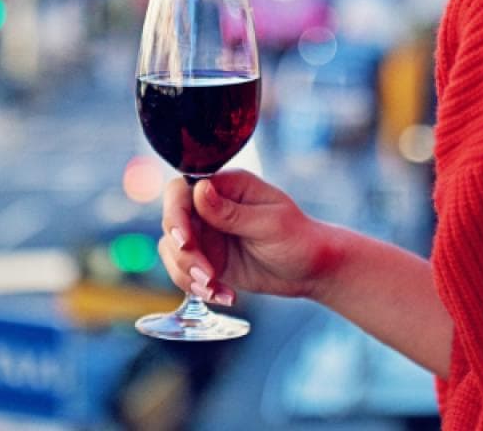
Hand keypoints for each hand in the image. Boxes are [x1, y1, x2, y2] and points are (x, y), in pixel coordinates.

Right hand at [157, 169, 338, 306]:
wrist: (310, 269)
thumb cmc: (298, 238)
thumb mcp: (270, 224)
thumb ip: (232, 212)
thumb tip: (199, 190)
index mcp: (226, 186)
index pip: (181, 191)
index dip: (175, 214)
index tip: (186, 242)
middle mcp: (209, 207)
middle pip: (172, 224)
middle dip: (184, 254)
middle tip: (208, 276)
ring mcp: (206, 234)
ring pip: (172, 251)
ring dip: (187, 274)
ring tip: (215, 289)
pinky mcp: (207, 259)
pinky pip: (184, 272)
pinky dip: (197, 287)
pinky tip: (224, 295)